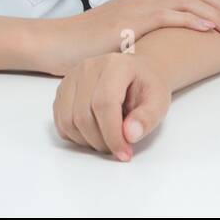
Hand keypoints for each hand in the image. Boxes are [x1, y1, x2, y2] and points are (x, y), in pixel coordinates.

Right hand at [42, 0, 219, 75]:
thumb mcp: (126, 33)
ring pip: (188, 2)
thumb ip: (149, 30)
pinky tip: (209, 28)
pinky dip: (191, 20)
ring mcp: (137, 7)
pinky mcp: (128, 23)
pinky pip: (166, 16)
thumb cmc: (88, 42)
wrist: (56, 42)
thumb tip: (173, 38)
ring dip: (219, 14)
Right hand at [53, 52, 170, 160]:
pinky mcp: (63, 90)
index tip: (124, 154)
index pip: (104, 104)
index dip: (112, 134)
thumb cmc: (147, 87)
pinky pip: (60, 121)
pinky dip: (76, 136)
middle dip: (101, 141)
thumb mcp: (158, 102)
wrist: (137, 72)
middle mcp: (88, 67)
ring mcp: (72, 77)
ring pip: (68, 121)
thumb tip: (129, 135)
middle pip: (82, 115)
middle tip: (118, 148)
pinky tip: (94, 133)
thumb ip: (147, 118)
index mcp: (115, 65)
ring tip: (108, 139)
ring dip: (87, 141)